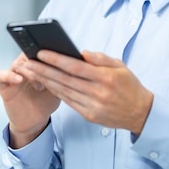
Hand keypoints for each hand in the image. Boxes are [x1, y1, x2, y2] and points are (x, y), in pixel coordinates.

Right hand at [0, 54, 60, 147]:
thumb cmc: (46, 102)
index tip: (57, 58)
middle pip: (27, 54)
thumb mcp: (59, 86)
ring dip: (29, 72)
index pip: (40, 50)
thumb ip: (62, 73)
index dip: (47, 52)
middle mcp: (24, 67)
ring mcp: (13, 75)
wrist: (35, 121)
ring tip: (39, 85)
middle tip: (48, 74)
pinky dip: (8, 75)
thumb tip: (74, 61)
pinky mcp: (4, 86)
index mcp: (37, 64)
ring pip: (17, 64)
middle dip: (39, 63)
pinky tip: (18, 80)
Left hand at [24, 50, 153, 134]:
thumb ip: (101, 58)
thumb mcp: (120, 66)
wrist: (140, 112)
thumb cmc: (129, 85)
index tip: (42, 53)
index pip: (75, 67)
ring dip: (45, 81)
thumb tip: (82, 52)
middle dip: (44, 70)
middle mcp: (98, 92)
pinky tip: (47, 84)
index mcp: (106, 77)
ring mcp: (93, 106)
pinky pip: (69, 102)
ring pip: (64, 91)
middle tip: (28, 62)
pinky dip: (56, 92)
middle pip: (65, 79)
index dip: (56, 59)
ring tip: (33, 72)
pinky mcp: (90, 115)